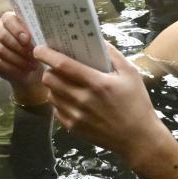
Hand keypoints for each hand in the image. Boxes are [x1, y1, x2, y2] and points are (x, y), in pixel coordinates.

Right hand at [0, 11, 46, 101]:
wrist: (29, 67)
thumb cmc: (36, 48)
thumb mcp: (39, 39)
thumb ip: (38, 32)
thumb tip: (46, 29)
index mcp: (9, 18)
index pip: (8, 18)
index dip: (17, 29)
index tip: (28, 40)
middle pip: (2, 35)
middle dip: (19, 47)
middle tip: (34, 56)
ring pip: (0, 50)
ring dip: (18, 59)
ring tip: (32, 66)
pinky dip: (12, 68)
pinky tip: (23, 72)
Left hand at [35, 42, 161, 156]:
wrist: (138, 138)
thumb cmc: (137, 103)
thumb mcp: (131, 74)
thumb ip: (114, 55)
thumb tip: (98, 40)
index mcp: (97, 83)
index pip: (63, 65)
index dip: (47, 54)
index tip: (39, 48)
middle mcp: (82, 99)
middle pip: (50, 79)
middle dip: (48, 69)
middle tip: (56, 66)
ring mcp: (76, 115)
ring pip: (51, 94)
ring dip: (53, 85)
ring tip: (64, 82)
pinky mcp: (73, 127)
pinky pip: (56, 110)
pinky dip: (59, 101)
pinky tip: (70, 98)